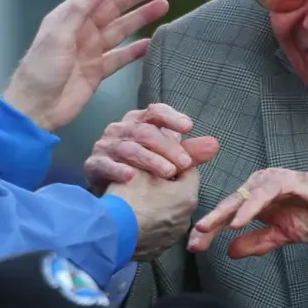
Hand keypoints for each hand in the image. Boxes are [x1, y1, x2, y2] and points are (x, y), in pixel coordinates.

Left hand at [1, 0, 169, 131]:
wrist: (36, 108)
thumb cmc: (40, 70)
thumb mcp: (58, 34)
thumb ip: (79, 9)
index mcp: (68, 17)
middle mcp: (81, 31)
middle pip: (114, 8)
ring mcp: (90, 51)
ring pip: (121, 29)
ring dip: (141, 18)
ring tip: (162, 6)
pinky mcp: (97, 72)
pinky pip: (121, 57)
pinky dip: (135, 50)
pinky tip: (150, 42)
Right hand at [84, 103, 220, 189]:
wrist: (110, 194)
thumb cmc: (139, 170)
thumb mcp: (165, 159)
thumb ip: (188, 153)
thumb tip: (215, 144)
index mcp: (138, 122)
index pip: (155, 112)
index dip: (171, 117)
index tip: (188, 127)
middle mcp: (120, 130)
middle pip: (145, 132)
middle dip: (167, 147)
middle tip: (185, 164)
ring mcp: (105, 146)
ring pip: (129, 148)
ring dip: (150, 160)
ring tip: (168, 172)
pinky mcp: (93, 164)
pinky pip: (105, 164)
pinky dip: (118, 169)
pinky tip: (131, 176)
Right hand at [103, 137, 219, 259]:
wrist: (111, 234)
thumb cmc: (129, 197)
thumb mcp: (144, 166)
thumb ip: (165, 147)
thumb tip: (177, 132)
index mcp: (188, 195)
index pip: (187, 169)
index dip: (170, 160)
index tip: (156, 158)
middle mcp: (186, 218)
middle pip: (178, 192)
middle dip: (165, 184)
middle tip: (143, 178)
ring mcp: (172, 236)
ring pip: (168, 212)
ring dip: (157, 204)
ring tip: (136, 198)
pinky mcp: (157, 249)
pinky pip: (156, 230)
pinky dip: (148, 222)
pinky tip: (133, 216)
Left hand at [188, 167, 307, 257]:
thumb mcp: (282, 235)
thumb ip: (256, 242)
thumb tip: (229, 251)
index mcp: (256, 199)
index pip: (228, 215)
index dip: (211, 231)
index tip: (194, 247)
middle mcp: (259, 186)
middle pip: (228, 206)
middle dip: (209, 224)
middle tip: (193, 239)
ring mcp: (271, 180)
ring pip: (240, 198)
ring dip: (223, 214)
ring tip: (207, 229)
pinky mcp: (285, 180)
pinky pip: (262, 194)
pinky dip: (249, 208)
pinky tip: (237, 222)